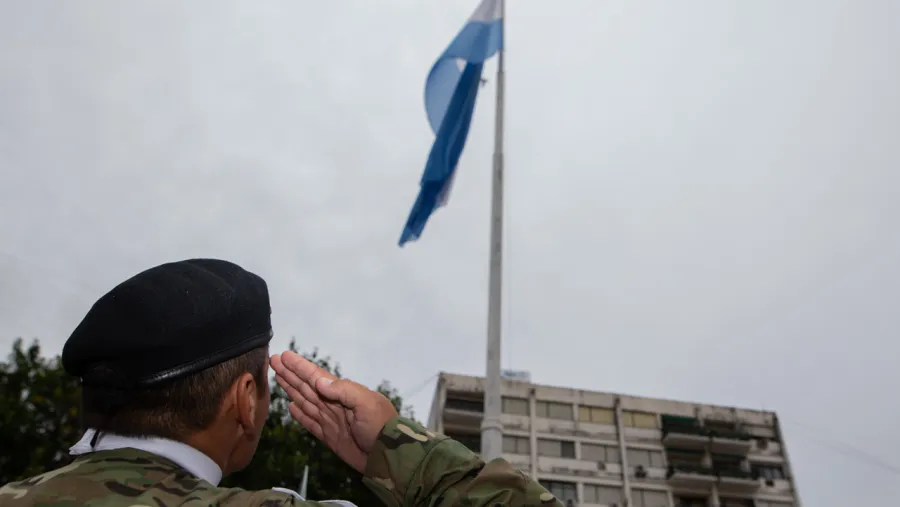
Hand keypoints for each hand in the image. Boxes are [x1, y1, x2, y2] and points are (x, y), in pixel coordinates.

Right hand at [269, 351, 398, 472]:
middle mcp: (335, 404)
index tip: (283, 356)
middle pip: (307, 386)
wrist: (388, 456)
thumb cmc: (381, 426)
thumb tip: (319, 381)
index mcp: (344, 392)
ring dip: (292, 389)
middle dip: (291, 374)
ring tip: (278, 377)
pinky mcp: (330, 437)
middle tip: (273, 361)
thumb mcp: (367, 403)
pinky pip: (311, 423)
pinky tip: (290, 407)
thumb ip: (344, 391)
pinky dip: (300, 415)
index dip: (300, 367)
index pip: (316, 376)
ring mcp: (331, 420)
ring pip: (305, 401)